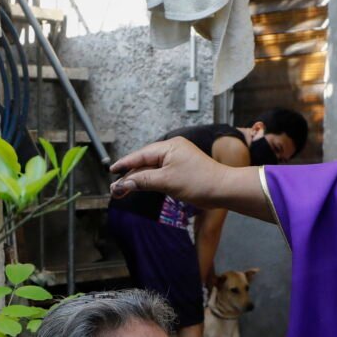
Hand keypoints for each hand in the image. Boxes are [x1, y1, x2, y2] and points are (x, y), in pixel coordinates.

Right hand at [109, 138, 225, 207]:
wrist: (224, 189)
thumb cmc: (199, 182)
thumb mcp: (166, 181)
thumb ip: (143, 181)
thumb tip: (124, 183)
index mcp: (169, 146)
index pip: (141, 155)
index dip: (125, 164)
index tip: (111, 170)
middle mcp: (173, 149)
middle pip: (145, 161)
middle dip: (130, 175)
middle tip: (115, 189)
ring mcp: (178, 159)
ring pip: (152, 168)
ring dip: (139, 179)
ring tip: (124, 190)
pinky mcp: (182, 169)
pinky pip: (161, 172)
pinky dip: (150, 180)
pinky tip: (142, 186)